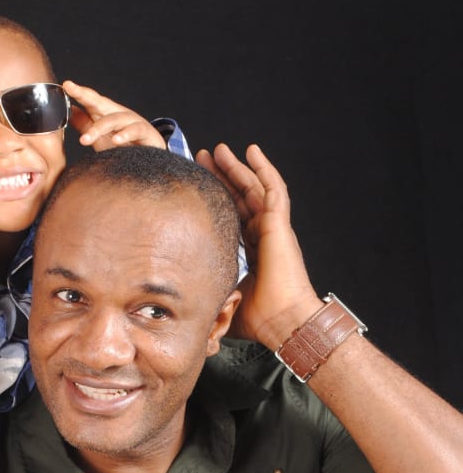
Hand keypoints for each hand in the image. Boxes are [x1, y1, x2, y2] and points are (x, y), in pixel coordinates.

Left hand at [62, 79, 165, 150]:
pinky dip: (126, 135)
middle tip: (71, 90)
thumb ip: (85, 125)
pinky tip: (116, 140)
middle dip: (86, 95)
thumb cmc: (123, 149)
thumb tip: (69, 111)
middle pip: (101, 102)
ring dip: (98, 128)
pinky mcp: (147, 133)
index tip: (66, 84)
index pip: (91, 101)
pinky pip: (135, 131)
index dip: (79, 92)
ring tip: (84, 140)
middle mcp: (119, 114)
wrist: (151, 161)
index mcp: (106, 114)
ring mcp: (133, 121)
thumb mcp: (100, 138)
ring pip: (115, 119)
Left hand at [195, 144, 320, 346]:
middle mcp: (263, 235)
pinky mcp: (279, 225)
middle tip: (203, 157)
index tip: (199, 184)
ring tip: (219, 149)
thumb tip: (188, 307)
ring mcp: (273, 228)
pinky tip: (252, 151)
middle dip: (222, 176)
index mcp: (253, 251)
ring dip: (237, 167)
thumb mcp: (226, 300)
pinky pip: (273, 189)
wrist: (284, 323)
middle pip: (241, 197)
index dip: (218, 198)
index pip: (233, 216)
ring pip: (254, 188)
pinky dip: (264, 168)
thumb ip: (212, 294)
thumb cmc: (261, 319)